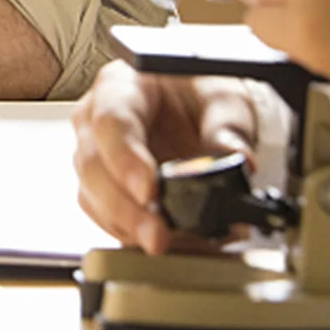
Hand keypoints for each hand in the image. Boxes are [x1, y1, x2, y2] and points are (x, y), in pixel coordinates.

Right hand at [71, 60, 257, 254]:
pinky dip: (133, 234)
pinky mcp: (103, 188)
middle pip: (93, 165)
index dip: (126, 158)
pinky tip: (164, 242)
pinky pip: (105, 217)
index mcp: (121, 85)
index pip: (111, 121)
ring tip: (167, 243)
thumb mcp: (222, 96)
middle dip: (125, 207)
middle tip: (158, 234)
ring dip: (128, 226)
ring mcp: (95, 155)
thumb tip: (236, 157)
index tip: (150, 189)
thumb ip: (228, 125)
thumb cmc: (197, 92)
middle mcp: (96, 119)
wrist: (194, 107)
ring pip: (92, 196)